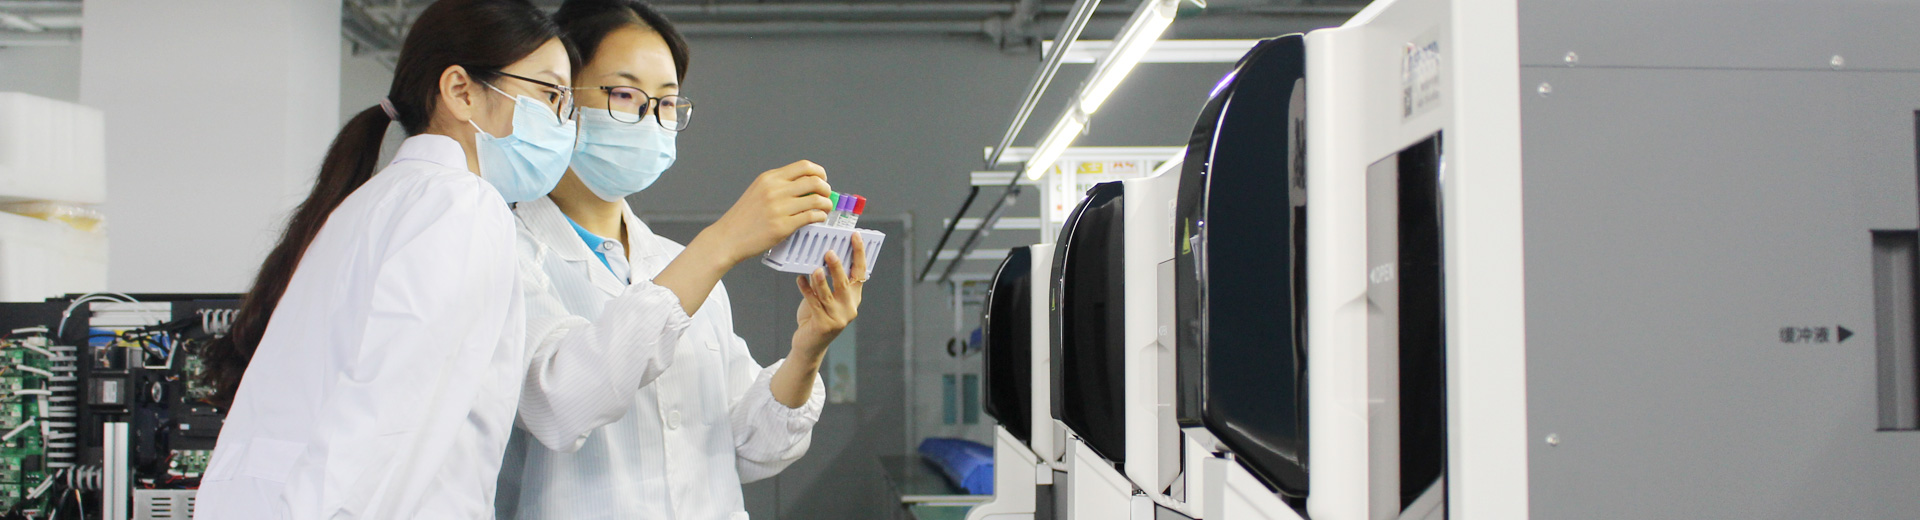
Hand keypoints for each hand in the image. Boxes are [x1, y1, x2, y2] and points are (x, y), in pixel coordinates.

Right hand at [698, 161, 833, 263]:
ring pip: (816, 199)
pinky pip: (811, 216)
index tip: (823, 179)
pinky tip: (818, 218)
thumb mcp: (758, 191)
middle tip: (826, 195)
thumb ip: (779, 185)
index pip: (804, 166)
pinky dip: (820, 216)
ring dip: (826, 204)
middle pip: (814, 181)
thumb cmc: (743, 217)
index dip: (819, 172)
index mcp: (770, 178)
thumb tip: (806, 185)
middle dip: (826, 188)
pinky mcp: (782, 226)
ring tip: (825, 208)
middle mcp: (775, 190)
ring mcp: (779, 208)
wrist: (728, 237)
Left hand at [791, 233, 867, 359]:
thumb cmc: (817, 316)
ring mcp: (838, 318)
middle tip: (829, 252)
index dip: (859, 254)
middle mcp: (849, 307)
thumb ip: (827, 282)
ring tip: (815, 269)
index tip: (855, 237)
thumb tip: (821, 257)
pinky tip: (800, 280)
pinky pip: (813, 304)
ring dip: (821, 281)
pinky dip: (806, 290)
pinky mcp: (824, 325)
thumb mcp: (827, 298)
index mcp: (854, 297)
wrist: (810, 344)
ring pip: (828, 295)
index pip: (860, 272)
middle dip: (838, 267)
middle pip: (845, 283)